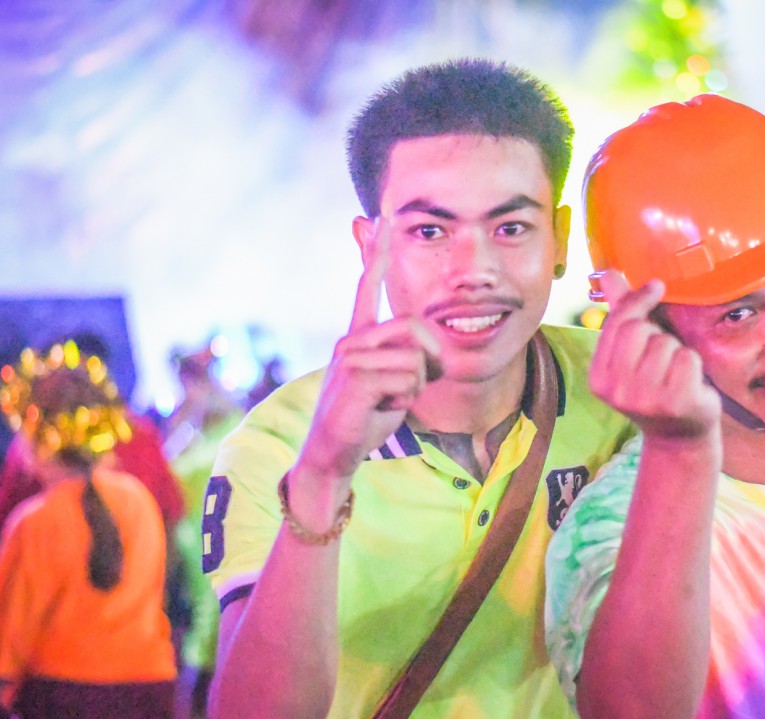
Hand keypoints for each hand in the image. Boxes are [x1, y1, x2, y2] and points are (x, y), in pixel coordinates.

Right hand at [297, 222, 440, 483]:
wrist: (333, 455)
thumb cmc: (366, 420)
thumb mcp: (395, 385)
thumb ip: (410, 360)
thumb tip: (430, 350)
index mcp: (359, 338)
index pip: (368, 287)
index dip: (376, 252)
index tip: (379, 217)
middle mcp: (352, 340)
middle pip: (417, 327)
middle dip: (429, 360)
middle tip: (408, 387)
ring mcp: (350, 356)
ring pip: (416, 357)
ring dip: (414, 386)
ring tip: (387, 401)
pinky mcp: (356, 375)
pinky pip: (409, 376)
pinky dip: (405, 398)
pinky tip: (380, 408)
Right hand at [589, 271, 720, 440]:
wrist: (678, 436)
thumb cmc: (656, 386)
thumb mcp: (632, 353)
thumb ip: (620, 312)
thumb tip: (608, 273)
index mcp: (599, 377)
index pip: (617, 323)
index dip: (638, 300)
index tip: (656, 287)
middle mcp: (616, 391)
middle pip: (639, 330)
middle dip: (658, 334)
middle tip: (662, 355)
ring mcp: (645, 399)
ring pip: (665, 343)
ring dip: (676, 351)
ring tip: (674, 373)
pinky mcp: (675, 402)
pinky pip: (687, 358)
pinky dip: (693, 364)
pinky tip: (688, 382)